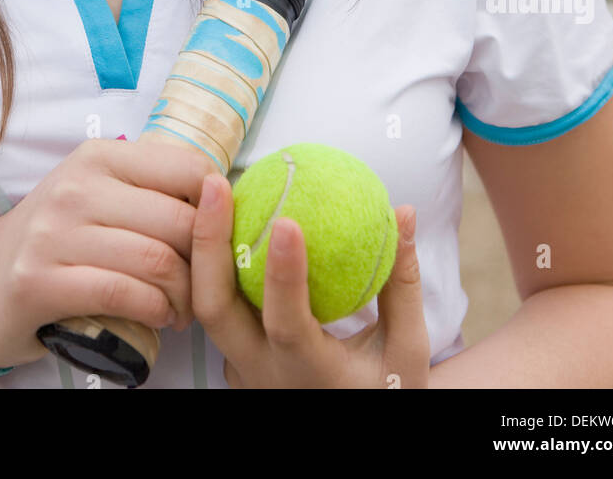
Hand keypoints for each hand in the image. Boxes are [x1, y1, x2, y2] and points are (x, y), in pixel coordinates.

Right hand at [0, 138, 209, 368]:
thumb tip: (224, 197)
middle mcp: (76, 187)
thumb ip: (152, 187)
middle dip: (206, 260)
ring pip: (156, 260)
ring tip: (186, 306)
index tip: (218, 235)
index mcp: (100, 156)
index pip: (188, 168)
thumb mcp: (100, 191)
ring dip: (185, 294)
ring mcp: (53, 233)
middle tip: (208, 283)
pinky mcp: (40, 281)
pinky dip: (155, 310)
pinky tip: (160, 317)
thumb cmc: (61, 236)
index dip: (216, 207)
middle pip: (178, 220)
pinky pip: (123, 293)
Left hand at [191, 173, 429, 388]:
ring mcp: (241, 370)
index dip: (284, 275)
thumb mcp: (408, 347)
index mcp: (309, 376)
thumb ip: (403, 283)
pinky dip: (215, 262)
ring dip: (204, 245)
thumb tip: (404, 212)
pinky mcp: (234, 361)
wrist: (355, 428)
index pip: (288, 325)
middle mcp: (263, 375)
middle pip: (216, 309)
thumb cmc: (387, 389)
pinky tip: (225, 217)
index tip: (288, 221)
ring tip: (214, 189)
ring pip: (206, 304)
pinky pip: (217, 305)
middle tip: (217, 184)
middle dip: (208, 243)